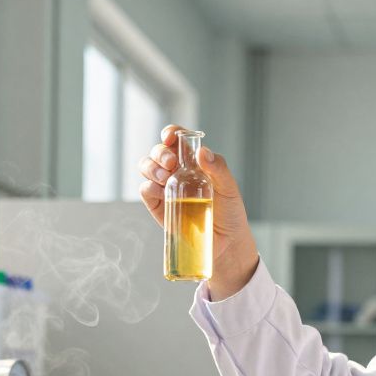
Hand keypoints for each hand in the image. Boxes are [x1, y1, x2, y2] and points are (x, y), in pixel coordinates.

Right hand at [137, 125, 259, 299]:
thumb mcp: (229, 187)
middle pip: (158, 151)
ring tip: (165, 176)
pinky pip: (145, 191)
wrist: (225, 243)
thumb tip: (202, 152)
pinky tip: (159, 191)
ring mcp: (165, 188)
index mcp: (193, 161)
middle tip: (171, 164)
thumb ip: (218, 168)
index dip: (170, 133)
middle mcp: (176, 171)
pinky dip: (148, 187)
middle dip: (160, 152)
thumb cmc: (230, 212)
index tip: (170, 136)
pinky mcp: (158, 207)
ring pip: (146, 167)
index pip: (177, 140)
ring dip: (151, 167)